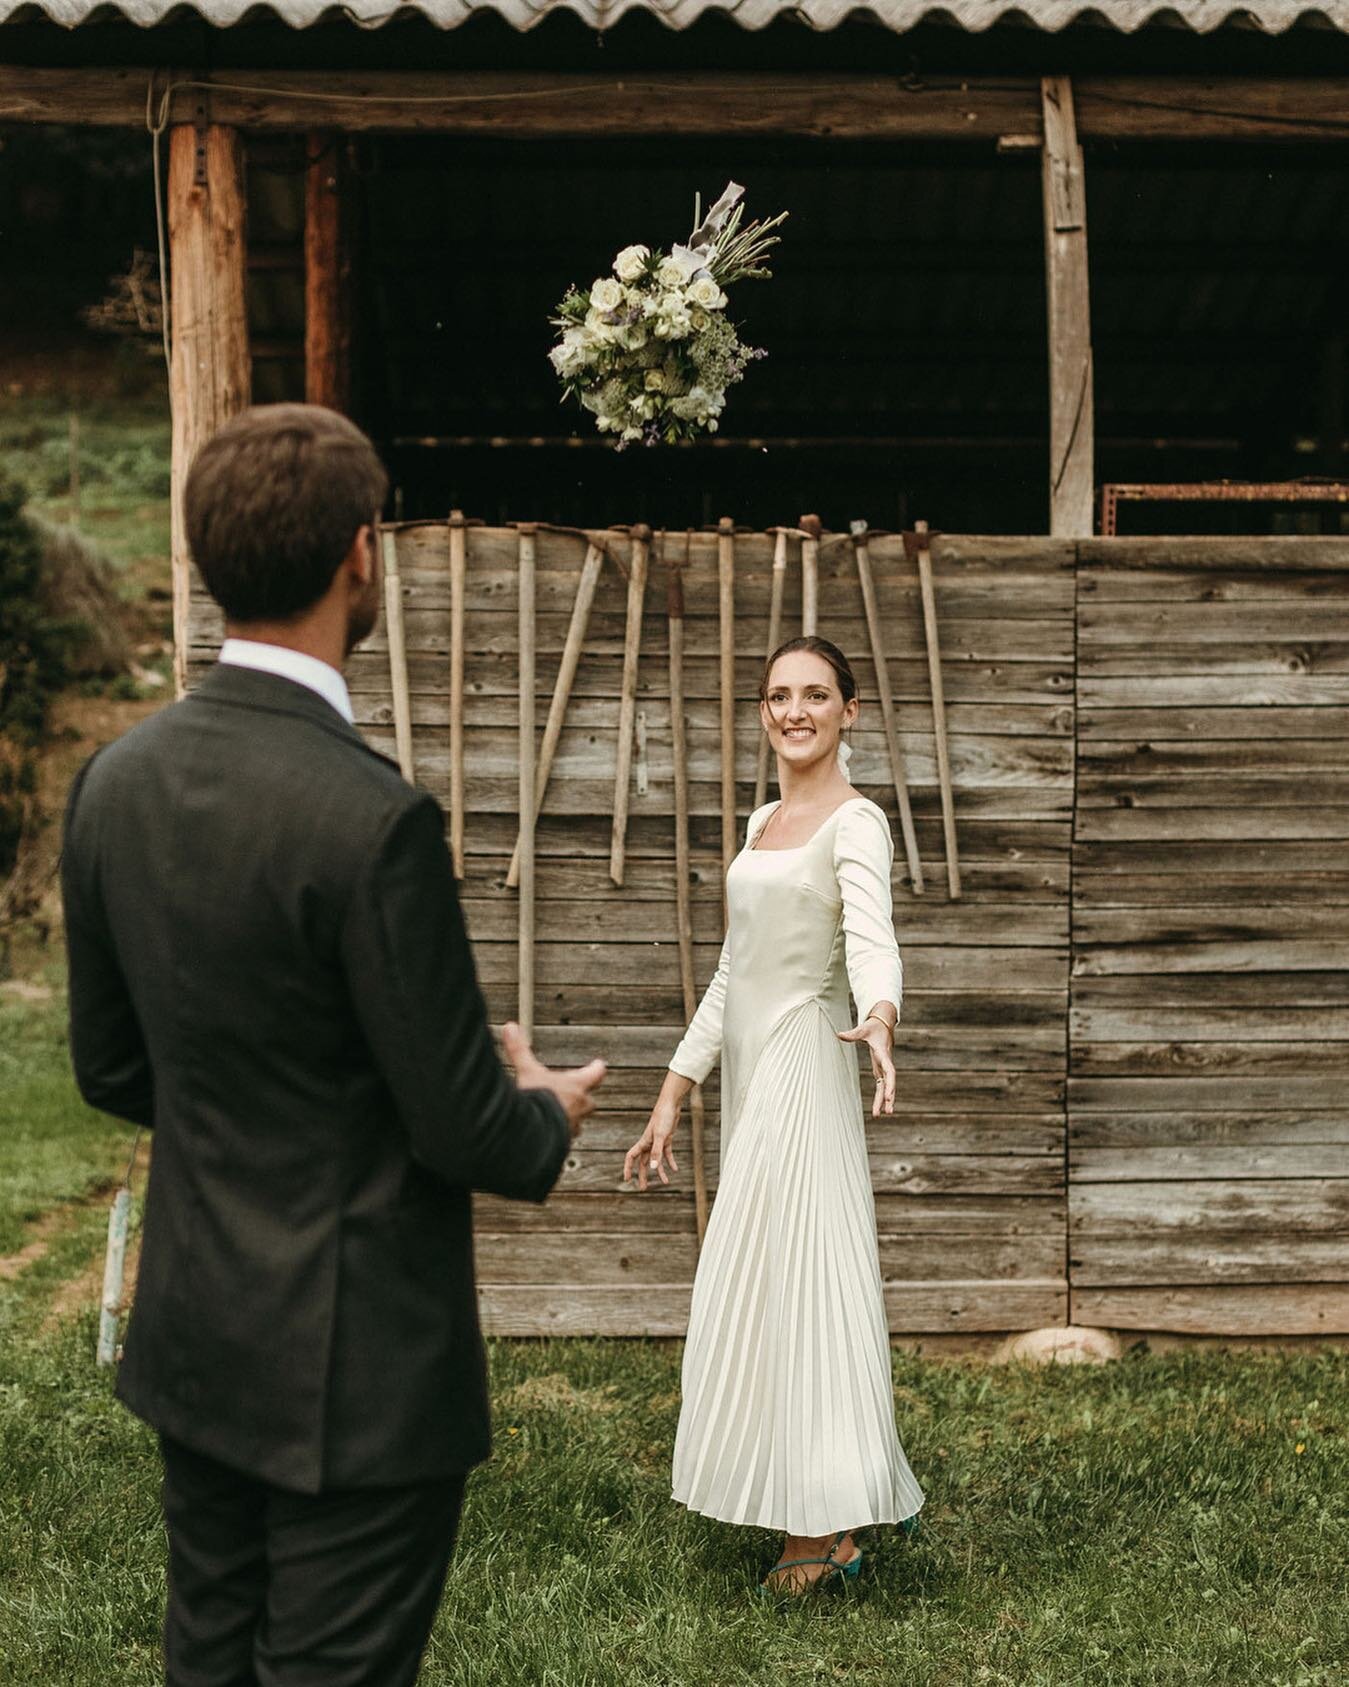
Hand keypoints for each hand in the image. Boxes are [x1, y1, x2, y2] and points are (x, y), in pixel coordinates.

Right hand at [501, 1022, 604, 1139]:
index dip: (596, 1068)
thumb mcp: (526, 1071)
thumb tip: (510, 1027)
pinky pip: (563, 1138)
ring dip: (569, 1118)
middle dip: (583, 1097)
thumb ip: (518, 1050)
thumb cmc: (536, 1099)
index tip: (599, 1064)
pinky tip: (545, 1135)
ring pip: (577, 1122)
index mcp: (576, 1086)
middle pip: (589, 1101)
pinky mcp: (562, 1142)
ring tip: (556, 1116)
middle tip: (576, 1092)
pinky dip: (556, 1135)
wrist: (532, 1134)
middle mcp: (579, 1107)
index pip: (595, 1074)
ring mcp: (572, 1127)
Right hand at [623, 1100, 680, 1190]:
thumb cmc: (663, 1118)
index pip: (631, 1157)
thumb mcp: (661, 1137)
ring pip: (657, 1160)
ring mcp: (658, 1142)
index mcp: (643, 1142)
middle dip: (643, 1175)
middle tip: (643, 1188)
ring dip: (660, 1171)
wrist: (671, 1105)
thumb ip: (657, 1153)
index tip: (627, 1179)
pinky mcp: (667, 1140)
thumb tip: (653, 1168)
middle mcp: (649, 1144)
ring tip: (665, 1182)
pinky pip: (667, 1154)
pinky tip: (675, 1169)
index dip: (628, 1168)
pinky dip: (670, 1162)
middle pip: (644, 1163)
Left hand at [837, 1014, 895, 1116]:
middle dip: (889, 1096)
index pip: (889, 1071)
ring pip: (886, 1086)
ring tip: (884, 1115)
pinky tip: (880, 1108)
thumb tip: (838, 1034)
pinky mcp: (881, 1070)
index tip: (889, 1095)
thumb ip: (852, 1034)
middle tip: (888, 1111)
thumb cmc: (873, 1028)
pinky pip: (882, 1085)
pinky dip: (881, 1096)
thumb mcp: (863, 1030)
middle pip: (890, 1082)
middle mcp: (886, 1063)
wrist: (884, 1026)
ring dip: (886, 1100)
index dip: (890, 1083)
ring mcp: (884, 1068)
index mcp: (883, 1054)